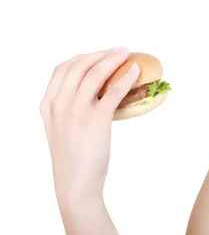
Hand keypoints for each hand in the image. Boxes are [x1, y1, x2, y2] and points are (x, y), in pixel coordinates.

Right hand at [40, 47, 139, 200]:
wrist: (75, 184)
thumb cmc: (73, 158)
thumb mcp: (61, 128)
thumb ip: (68, 108)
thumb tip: (96, 91)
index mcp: (47, 105)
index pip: (62, 69)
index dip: (83, 57)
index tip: (99, 53)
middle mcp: (59, 104)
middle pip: (80, 65)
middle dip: (101, 53)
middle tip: (119, 50)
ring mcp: (76, 110)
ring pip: (96, 73)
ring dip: (114, 59)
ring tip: (127, 54)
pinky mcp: (96, 119)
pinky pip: (114, 90)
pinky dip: (126, 77)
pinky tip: (135, 71)